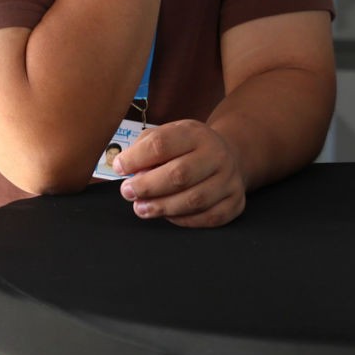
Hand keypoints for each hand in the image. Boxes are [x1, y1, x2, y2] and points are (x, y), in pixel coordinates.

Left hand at [111, 118, 245, 226]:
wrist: (228, 156)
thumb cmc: (188, 149)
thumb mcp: (168, 135)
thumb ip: (144, 148)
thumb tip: (125, 167)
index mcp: (196, 134)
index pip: (161, 144)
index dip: (135, 159)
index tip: (119, 167)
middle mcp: (217, 154)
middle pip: (179, 175)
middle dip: (147, 187)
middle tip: (128, 192)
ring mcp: (229, 179)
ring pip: (193, 200)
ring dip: (161, 207)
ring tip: (141, 208)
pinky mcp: (235, 202)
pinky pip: (207, 217)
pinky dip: (183, 220)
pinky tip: (168, 215)